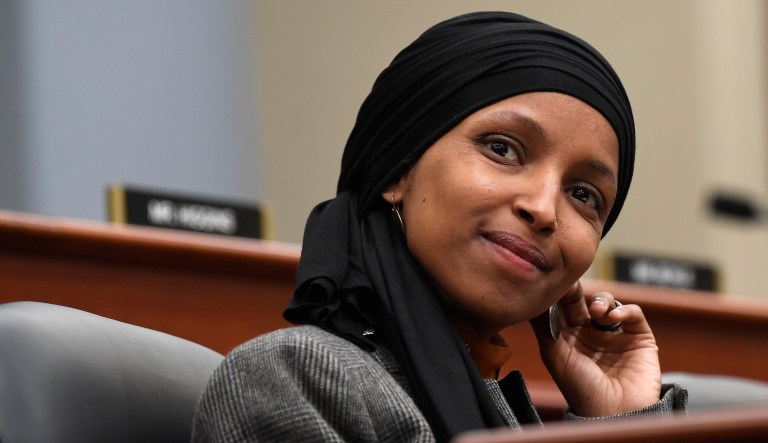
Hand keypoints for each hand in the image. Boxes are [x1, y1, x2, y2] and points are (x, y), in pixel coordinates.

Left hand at [530, 281, 661, 416]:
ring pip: (607, 302)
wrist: (613, 412)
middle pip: (583, 300)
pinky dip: (624, 309)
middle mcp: (591, 333)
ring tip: (596, 312)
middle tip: (572, 288)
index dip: (560, 293)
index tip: (555, 284)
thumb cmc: (579, 387)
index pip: (563, 306)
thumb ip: (543, 325)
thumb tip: (532, 297)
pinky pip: (633, 314)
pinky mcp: (639, 337)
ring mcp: (615, 334)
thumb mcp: (554, 354)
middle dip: (577, 291)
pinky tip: (613, 317)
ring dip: (601, 300)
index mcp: (568, 336)